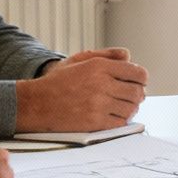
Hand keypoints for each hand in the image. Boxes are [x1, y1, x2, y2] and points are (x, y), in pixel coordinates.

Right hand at [17, 48, 148, 131]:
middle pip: (137, 92)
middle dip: (138, 94)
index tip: (138, 82)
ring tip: (122, 105)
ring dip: (130, 108)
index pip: (137, 73)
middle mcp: (101, 84)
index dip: (141, 78)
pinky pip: (121, 123)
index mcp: (99, 67)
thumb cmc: (57, 82)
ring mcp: (98, 105)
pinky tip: (114, 115)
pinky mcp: (95, 122)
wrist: (36, 104)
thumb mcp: (79, 59)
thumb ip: (106, 55)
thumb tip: (128, 55)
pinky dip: (121, 120)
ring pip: (131, 108)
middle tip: (132, 96)